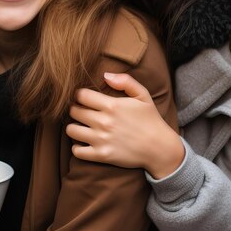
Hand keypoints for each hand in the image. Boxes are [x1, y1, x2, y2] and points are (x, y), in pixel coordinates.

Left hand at [67, 72, 184, 178]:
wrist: (160, 148)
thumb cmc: (151, 120)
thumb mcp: (143, 95)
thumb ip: (125, 81)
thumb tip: (105, 75)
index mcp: (112, 105)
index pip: (81, 95)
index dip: (79, 94)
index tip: (82, 98)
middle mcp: (104, 122)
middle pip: (74, 111)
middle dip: (75, 109)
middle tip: (80, 111)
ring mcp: (101, 140)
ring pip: (71, 130)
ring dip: (73, 126)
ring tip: (80, 126)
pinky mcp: (102, 156)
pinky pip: (77, 151)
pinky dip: (77, 147)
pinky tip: (83, 142)